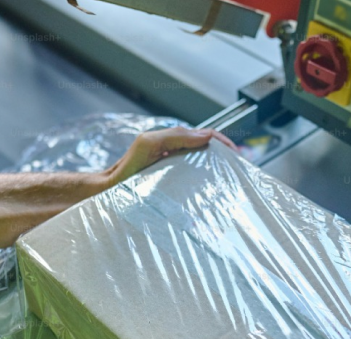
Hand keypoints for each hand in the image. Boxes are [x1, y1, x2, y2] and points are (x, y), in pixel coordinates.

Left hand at [105, 126, 236, 185]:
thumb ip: (176, 136)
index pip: (204, 135)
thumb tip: (206, 135)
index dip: (221, 141)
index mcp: (173, 141)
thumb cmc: (128, 167)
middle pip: (207, 149)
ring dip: (217, 170)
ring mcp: (176, 170)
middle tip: (237, 167)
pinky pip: (195, 181)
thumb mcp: (150, 144)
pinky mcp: (174, 185)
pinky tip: (212, 190)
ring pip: (203, 166)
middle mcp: (177, 153)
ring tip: (229, 179)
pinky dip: (206, 183)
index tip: (234, 153)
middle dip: (224, 155)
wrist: (113, 190)